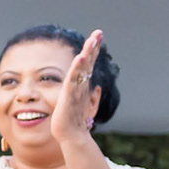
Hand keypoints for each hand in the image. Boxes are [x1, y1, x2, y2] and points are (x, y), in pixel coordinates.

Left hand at [50, 29, 102, 145]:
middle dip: (93, 47)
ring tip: (92, 40)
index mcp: (80, 85)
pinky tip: (80, 58)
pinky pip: (73, 80)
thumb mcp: (77, 103)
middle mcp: (80, 85)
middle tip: (99, 33)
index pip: (87, 64)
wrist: (70, 135)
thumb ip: (85, 94)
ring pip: (82, 68)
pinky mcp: (69, 96)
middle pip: (88, 62)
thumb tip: (97, 88)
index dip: (92, 50)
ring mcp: (76, 90)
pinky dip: (77, 69)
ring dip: (87, 53)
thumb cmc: (71, 120)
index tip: (97, 36)